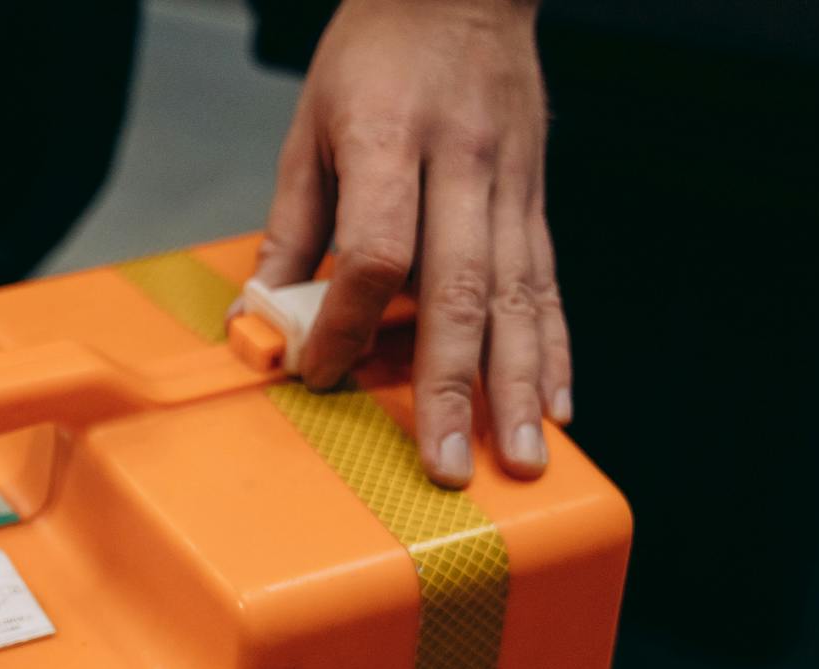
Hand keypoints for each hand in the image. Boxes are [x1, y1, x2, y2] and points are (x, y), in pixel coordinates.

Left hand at [250, 0, 568, 485]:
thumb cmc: (377, 52)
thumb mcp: (311, 125)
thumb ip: (292, 224)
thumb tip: (261, 315)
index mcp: (392, 139)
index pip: (377, 250)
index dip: (348, 321)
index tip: (322, 372)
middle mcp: (462, 164)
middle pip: (458, 291)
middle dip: (451, 388)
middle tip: (448, 465)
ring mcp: (510, 182)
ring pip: (517, 298)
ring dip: (518, 387)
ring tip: (519, 457)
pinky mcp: (536, 196)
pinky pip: (547, 283)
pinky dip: (554, 348)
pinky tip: (556, 403)